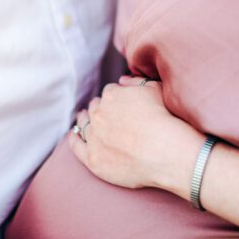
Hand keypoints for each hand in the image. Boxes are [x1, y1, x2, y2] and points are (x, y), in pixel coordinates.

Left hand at [69, 75, 200, 196]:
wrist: (165, 151)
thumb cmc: (164, 119)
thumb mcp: (155, 89)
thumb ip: (136, 81)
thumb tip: (122, 80)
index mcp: (111, 96)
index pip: (109, 93)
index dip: (114, 98)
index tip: (118, 104)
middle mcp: (98, 114)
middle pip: (94, 108)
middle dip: (98, 109)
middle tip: (102, 114)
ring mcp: (94, 137)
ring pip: (84, 125)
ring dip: (84, 121)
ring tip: (84, 120)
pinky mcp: (93, 159)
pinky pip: (76, 146)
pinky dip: (74, 140)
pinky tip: (73, 136)